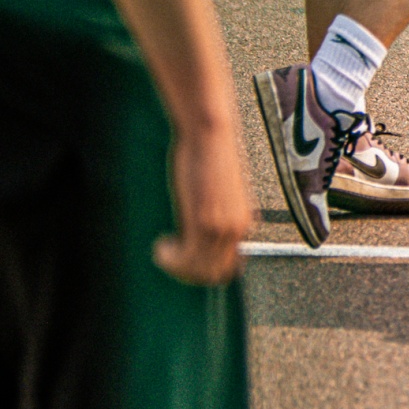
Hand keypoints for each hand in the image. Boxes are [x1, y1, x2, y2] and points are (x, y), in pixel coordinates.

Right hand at [155, 120, 253, 284]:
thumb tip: (202, 233)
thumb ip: (217, 216)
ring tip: (163, 251)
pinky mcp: (204, 222)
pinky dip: (169, 259)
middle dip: (189, 274)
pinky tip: (161, 246)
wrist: (211, 134)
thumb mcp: (220, 194)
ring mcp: (223, 227)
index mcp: (246, 222)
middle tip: (170, 260)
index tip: (186, 261)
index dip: (205, 270)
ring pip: (199, 271)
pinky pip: (186, 259)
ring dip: (176, 267)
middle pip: (216, 274)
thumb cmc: (212, 156)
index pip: (231, 266)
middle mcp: (239, 229)